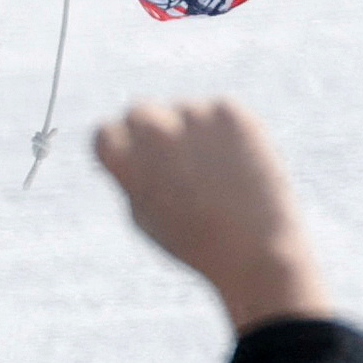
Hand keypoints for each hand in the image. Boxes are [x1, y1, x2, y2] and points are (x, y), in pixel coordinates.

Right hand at [93, 98, 332, 332]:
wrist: (255, 251)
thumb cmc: (195, 242)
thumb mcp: (145, 213)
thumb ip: (132, 173)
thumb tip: (134, 141)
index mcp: (125, 159)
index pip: (106, 132)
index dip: (123, 150)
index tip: (140, 166)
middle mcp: (155, 129)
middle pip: (140, 111)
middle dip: (152, 132)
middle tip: (177, 165)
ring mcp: (193, 115)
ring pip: (184, 112)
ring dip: (193, 134)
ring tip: (217, 178)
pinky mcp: (230, 111)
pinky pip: (218, 114)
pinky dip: (225, 133)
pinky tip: (237, 166)